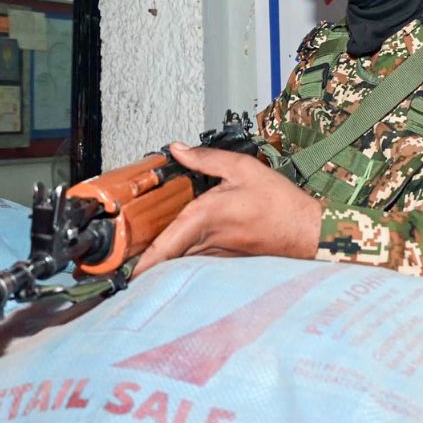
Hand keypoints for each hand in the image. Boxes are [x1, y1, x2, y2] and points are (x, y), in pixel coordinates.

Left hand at [132, 142, 322, 276]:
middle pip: (164, 257)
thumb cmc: (279, 203)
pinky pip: (192, 257)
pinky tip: (168, 248)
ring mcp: (214, 253)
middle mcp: (205, 240)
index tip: (122, 272)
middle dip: (140, 261)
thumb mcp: (242, 168)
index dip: (141, 262)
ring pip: (176, 259)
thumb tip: (177, 149)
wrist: (305, 231)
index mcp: (205, 217)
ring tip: (133, 255)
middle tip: (117, 261)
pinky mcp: (223, 257)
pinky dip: (177, 255)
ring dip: (157, 258)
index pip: (164, 245)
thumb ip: (206, 159)